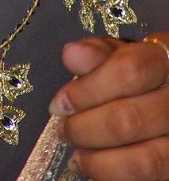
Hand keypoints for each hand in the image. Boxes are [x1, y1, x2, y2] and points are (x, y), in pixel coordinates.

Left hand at [49, 35, 168, 179]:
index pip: (128, 72)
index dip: (87, 90)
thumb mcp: (120, 53)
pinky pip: (149, 179)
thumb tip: (71, 55)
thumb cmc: (140, 72)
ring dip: (99, 161)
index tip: (60, 102)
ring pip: (144, 160)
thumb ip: (96, 52)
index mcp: (164, 61)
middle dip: (85, 128)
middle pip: (130, 120)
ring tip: (77, 155)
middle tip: (64, 129)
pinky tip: (95, 168)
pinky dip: (114, 177)